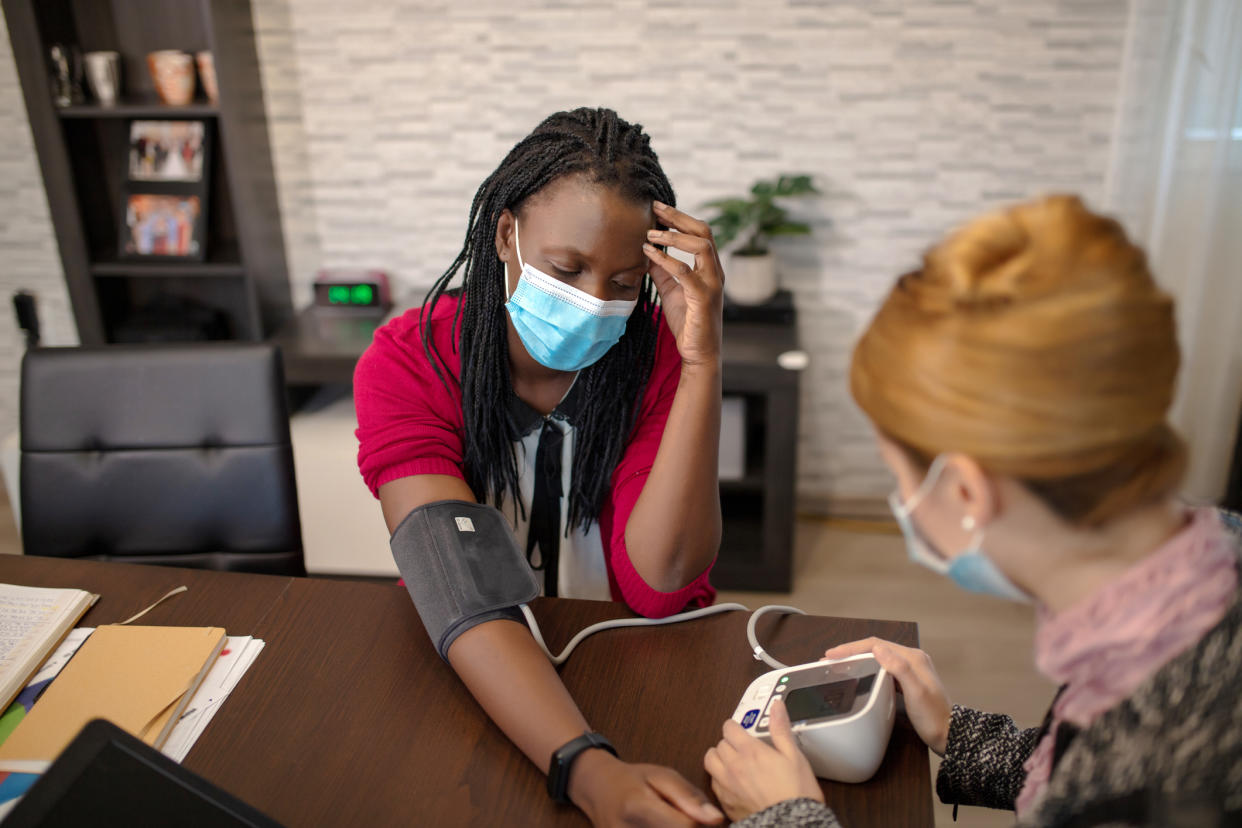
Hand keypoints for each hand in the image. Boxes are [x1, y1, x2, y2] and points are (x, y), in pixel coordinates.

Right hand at [571, 749, 724, 826]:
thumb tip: (717, 819)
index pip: (685, 827)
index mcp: (637, 806)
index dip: (702, 825)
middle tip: (687, 819)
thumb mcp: (661, 775)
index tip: (706, 818)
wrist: (596, 790)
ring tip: (673, 822)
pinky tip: (664, 827)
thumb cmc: (631, 780)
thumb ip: (689, 797)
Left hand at [643, 201, 723, 369]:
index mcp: (709, 268)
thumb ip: (662, 271)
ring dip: (674, 236)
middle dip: (679, 217)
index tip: (657, 209)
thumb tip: (647, 251)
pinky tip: (649, 253)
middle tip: (655, 207)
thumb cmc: (687, 322)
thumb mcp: (671, 291)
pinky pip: (685, 272)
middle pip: (703, 231)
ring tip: (651, 232)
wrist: (698, 352)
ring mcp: (712, 284)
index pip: (699, 233)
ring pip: (701, 246)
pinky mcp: (703, 298)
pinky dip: (666, 259)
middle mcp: (715, 271)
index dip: (679, 218)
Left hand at [703, 698, 822, 821]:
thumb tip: (777, 707)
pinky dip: (719, 778)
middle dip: (728, 742)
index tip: (741, 729)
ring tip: (732, 761)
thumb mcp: (794, 756)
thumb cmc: (796, 793)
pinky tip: (732, 782)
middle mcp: (734, 766)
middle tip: (741, 746)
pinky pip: (713, 784)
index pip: (729, 727)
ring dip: (718, 758)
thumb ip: (781, 729)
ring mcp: (727, 785)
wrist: (792, 824)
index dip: (735, 726)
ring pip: (710, 762)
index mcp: (750, 751)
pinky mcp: (726, 803)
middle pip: (719, 744)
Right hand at [824, 638, 951, 755]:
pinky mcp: (909, 681)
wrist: (949, 735)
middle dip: (851, 651)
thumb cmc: (933, 718)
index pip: (876, 644)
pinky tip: (860, 675)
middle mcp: (912, 659)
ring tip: (839, 665)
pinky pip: (884, 669)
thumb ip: (899, 668)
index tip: (831, 654)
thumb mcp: (916, 693)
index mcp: (912, 658)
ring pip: (878, 658)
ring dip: (858, 659)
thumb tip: (878, 649)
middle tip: (830, 660)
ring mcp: (911, 670)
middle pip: (876, 648)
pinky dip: (868, 669)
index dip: (851, 647)